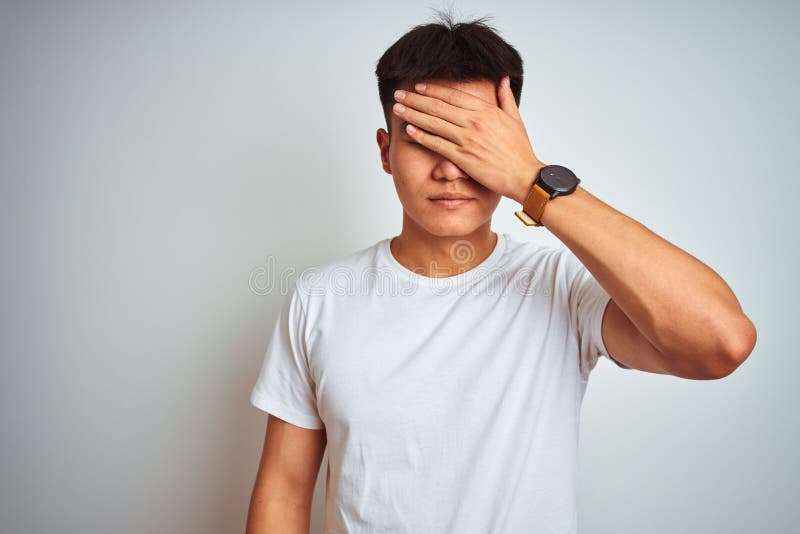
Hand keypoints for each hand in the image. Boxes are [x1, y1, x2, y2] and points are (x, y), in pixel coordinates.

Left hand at [392, 76, 544, 202]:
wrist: (524, 176)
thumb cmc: (520, 151)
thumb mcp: (515, 119)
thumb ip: (506, 97)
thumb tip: (503, 78)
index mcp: (487, 111)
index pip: (454, 96)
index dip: (433, 90)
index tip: (418, 87)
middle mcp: (475, 122)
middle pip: (438, 107)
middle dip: (415, 99)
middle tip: (399, 94)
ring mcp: (468, 140)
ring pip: (434, 123)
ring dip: (413, 114)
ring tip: (397, 109)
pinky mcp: (463, 158)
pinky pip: (437, 144)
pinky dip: (422, 136)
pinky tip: (409, 130)